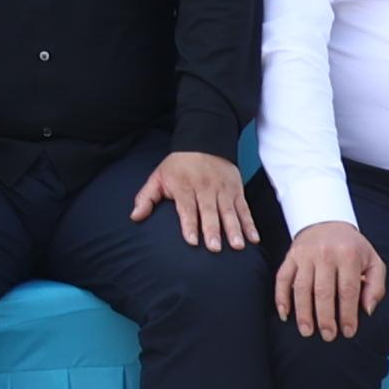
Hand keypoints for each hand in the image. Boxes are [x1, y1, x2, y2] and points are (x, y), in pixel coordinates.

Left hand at [131, 147, 257, 252]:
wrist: (204, 140)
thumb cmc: (178, 166)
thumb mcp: (158, 176)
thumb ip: (146, 197)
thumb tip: (134, 216)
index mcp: (184, 185)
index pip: (187, 207)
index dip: (189, 223)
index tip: (191, 241)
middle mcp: (205, 187)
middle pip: (209, 210)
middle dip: (213, 229)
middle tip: (215, 248)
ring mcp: (223, 189)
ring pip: (230, 211)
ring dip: (234, 229)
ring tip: (237, 246)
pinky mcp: (237, 190)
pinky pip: (244, 208)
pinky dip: (250, 223)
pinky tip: (254, 238)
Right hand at [276, 220, 387, 339]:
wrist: (328, 221)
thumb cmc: (353, 249)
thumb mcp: (373, 262)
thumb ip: (376, 286)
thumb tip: (367, 310)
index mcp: (348, 255)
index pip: (348, 290)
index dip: (347, 314)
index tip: (348, 332)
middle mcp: (325, 253)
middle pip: (323, 291)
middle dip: (325, 317)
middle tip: (328, 336)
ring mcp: (305, 254)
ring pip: (301, 287)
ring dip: (303, 312)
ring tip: (306, 331)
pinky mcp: (290, 256)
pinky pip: (282, 278)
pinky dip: (281, 297)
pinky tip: (284, 315)